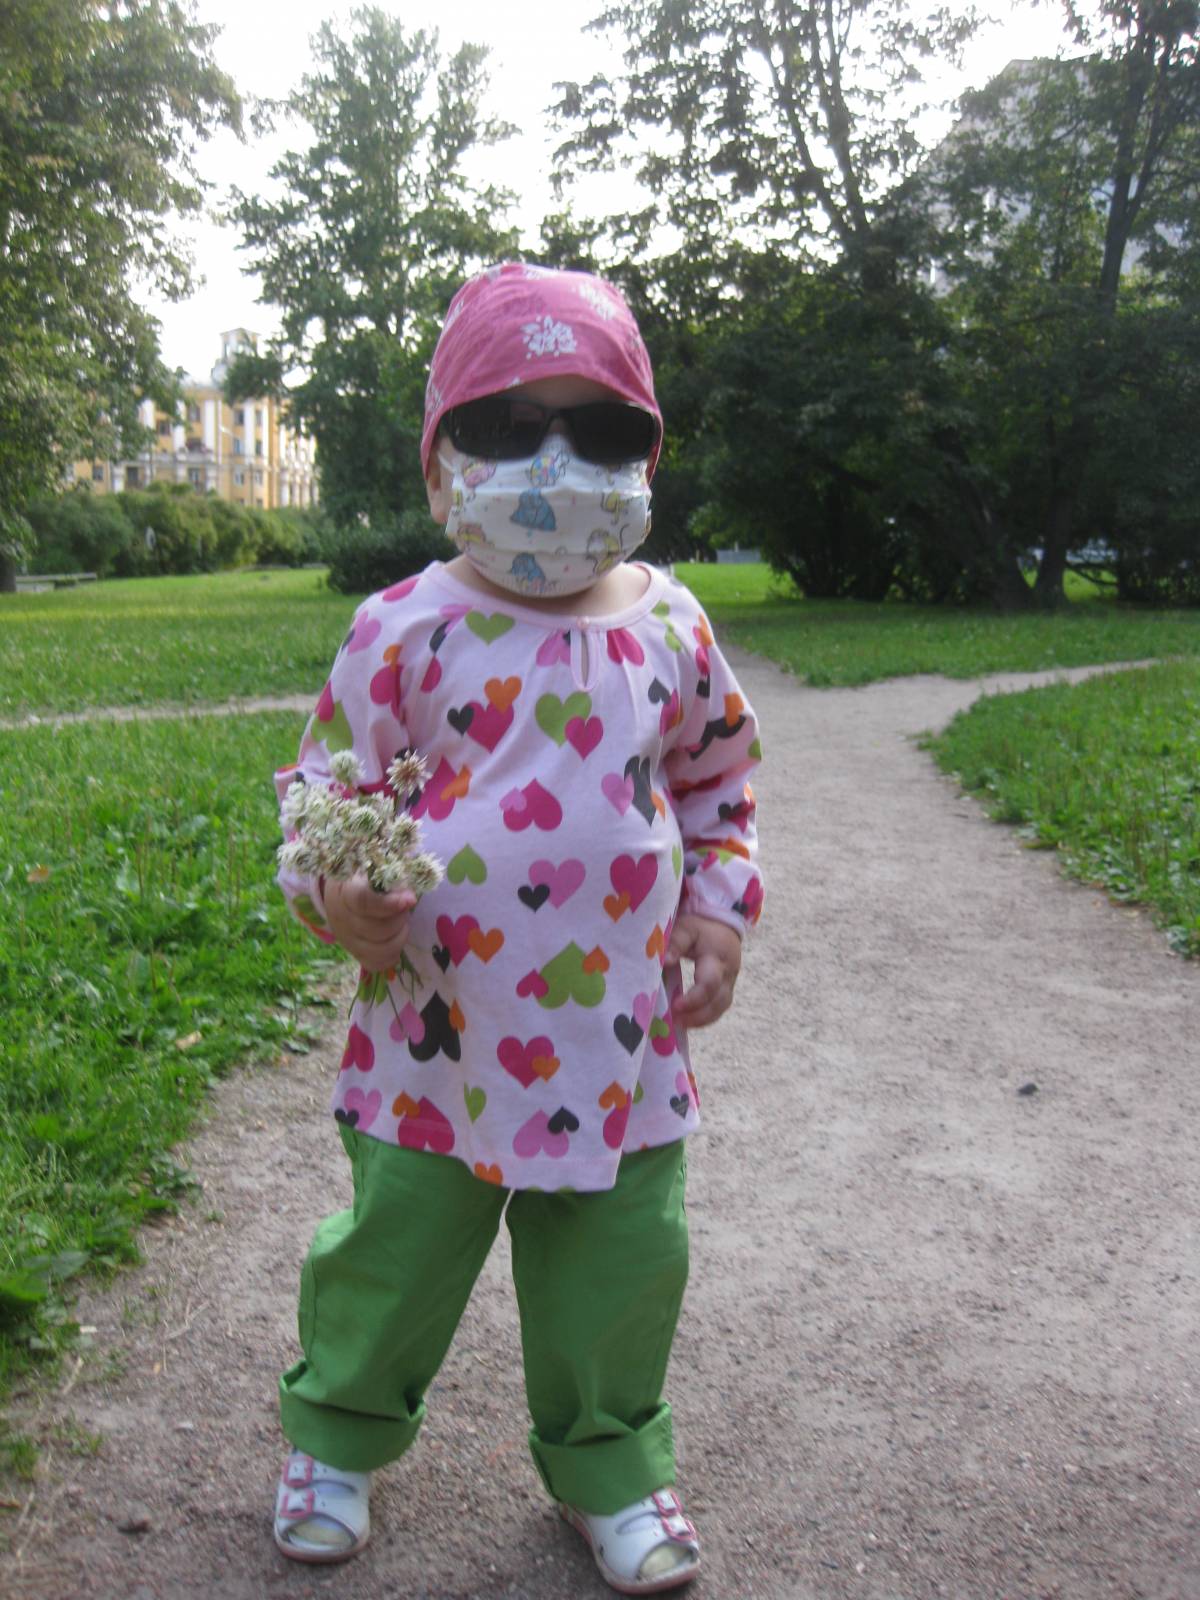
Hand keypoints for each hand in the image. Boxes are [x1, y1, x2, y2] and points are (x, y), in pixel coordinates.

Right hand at [323, 875, 415, 972]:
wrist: (341, 894)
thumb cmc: (364, 877)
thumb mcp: (375, 868)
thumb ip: (392, 875)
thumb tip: (410, 898)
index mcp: (344, 891)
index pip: (363, 902)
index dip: (389, 904)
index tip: (410, 899)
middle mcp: (341, 918)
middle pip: (376, 930)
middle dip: (400, 919)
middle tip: (405, 906)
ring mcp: (346, 939)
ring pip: (379, 950)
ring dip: (400, 936)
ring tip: (401, 922)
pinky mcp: (354, 953)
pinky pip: (376, 964)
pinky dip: (392, 954)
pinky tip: (396, 937)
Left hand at [667, 913, 742, 1027]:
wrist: (722, 925)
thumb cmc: (700, 928)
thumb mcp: (687, 928)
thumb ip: (676, 943)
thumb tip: (665, 962)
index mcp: (717, 957)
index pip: (710, 983)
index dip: (694, 998)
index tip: (675, 1006)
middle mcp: (728, 973)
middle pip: (719, 1001)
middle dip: (698, 1015)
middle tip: (674, 1021)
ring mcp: (730, 982)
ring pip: (721, 1007)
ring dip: (701, 1019)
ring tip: (678, 1024)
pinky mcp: (727, 988)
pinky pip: (719, 1007)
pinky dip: (704, 1017)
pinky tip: (686, 1020)